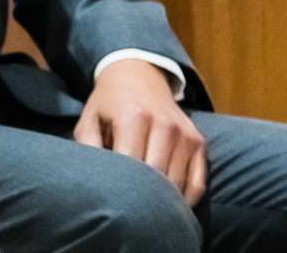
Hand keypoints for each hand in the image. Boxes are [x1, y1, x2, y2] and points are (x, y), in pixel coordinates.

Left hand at [72, 60, 204, 204]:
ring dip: (163, 202)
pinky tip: (168, 206)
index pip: (131, 168)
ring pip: (177, 186)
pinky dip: (185, 201)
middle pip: (156, 180)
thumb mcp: (89, 119)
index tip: (111, 202)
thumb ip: (87, 148)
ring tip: (146, 211)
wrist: (139, 74)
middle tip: (128, 213)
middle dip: (142, 199)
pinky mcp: (198, 142)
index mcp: (134, 117)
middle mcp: (164, 125)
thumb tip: (89, 181)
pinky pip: (197, 185)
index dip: (120, 189)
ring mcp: (185, 135)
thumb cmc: (109, 104)